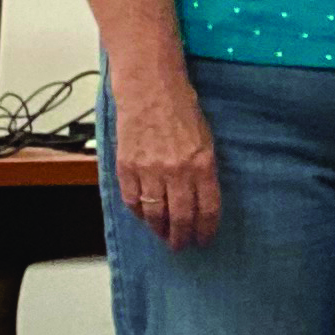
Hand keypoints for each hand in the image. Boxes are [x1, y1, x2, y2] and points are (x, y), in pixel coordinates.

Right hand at [112, 69, 219, 248]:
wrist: (150, 89)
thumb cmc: (181, 109)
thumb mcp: (206, 139)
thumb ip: (204, 170)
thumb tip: (200, 199)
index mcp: (202, 164)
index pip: (207, 209)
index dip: (206, 229)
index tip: (204, 239)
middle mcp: (177, 171)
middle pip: (181, 217)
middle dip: (182, 236)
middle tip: (181, 245)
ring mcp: (149, 170)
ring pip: (154, 214)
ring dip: (159, 230)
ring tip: (163, 236)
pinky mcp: (127, 166)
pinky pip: (132, 201)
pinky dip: (139, 213)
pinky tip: (144, 217)